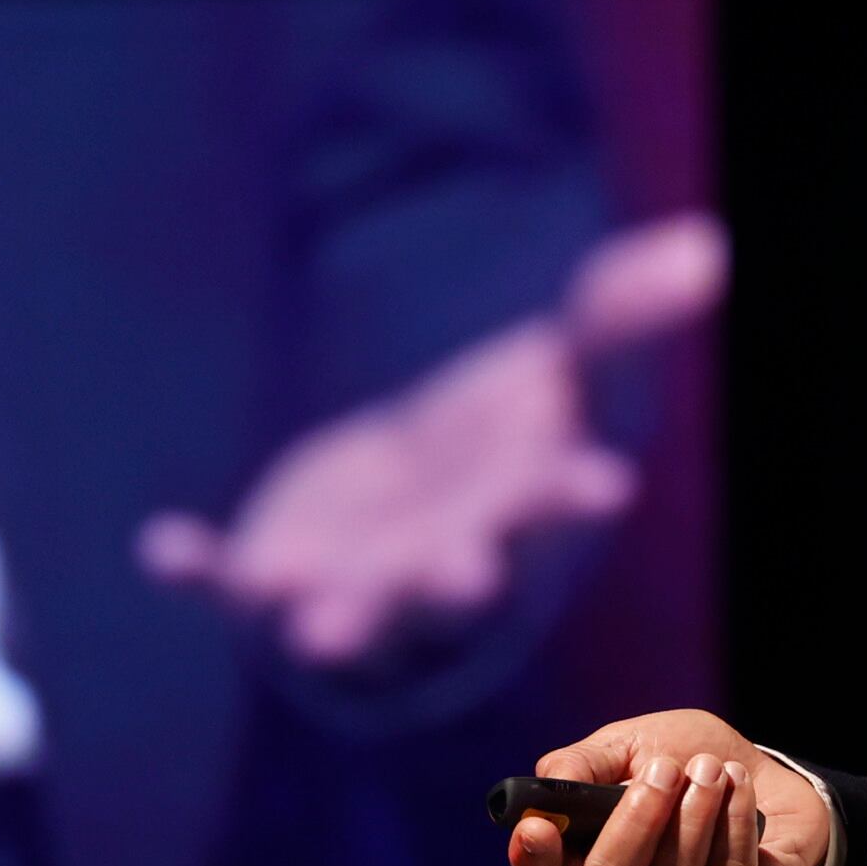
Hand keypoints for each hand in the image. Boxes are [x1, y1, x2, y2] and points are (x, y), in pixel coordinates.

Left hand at [137, 211, 726, 667]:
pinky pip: (230, 590)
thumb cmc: (507, 437)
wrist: (412, 490)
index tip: (604, 482)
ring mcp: (355, 579)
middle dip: (453, 580)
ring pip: (350, 614)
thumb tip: (703, 247)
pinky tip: (163, 548)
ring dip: (332, 616)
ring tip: (305, 618)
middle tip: (461, 573)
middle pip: (452, 584)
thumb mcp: (563, 369)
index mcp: (516, 515)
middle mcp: (439, 564)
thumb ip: (618, 318)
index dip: (569, 497)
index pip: (550, 509)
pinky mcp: (275, 573)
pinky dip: (199, 573)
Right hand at [503, 707, 831, 865]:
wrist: (771, 777)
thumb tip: (551, 781)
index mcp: (592, 847)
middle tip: (667, 770)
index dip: (533, 856)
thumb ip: (590, 760)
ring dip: (696, 813)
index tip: (538, 827)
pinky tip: (739, 788)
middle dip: (638, 821)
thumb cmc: (692, 760)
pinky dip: (735, 822)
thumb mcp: (638, 742)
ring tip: (714, 769)